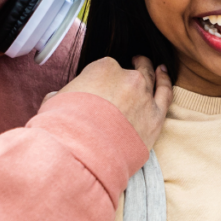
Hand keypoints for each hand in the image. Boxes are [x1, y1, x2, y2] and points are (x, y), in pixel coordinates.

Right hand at [55, 56, 172, 149]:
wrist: (82, 154)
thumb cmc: (64, 128)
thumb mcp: (54, 102)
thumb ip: (64, 94)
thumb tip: (59, 97)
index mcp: (103, 68)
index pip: (106, 67)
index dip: (103, 77)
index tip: (101, 85)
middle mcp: (127, 77)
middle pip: (130, 70)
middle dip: (130, 69)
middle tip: (130, 68)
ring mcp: (144, 96)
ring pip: (150, 78)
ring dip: (150, 70)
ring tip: (152, 67)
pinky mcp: (156, 116)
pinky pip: (165, 93)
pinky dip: (166, 82)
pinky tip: (164, 74)